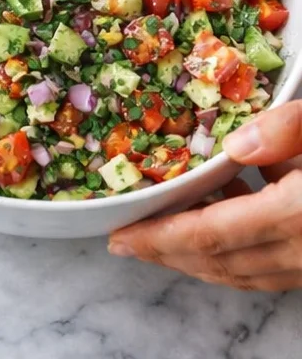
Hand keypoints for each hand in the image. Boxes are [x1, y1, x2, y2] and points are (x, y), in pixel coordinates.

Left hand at [109, 103, 301, 288]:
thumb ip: (283, 131)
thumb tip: (232, 144)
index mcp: (294, 215)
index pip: (210, 235)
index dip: (159, 237)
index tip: (119, 236)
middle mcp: (300, 251)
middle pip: (218, 262)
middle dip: (165, 252)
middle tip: (124, 241)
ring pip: (242, 271)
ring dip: (196, 254)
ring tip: (158, 227)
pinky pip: (268, 268)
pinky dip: (235, 249)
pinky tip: (220, 209)